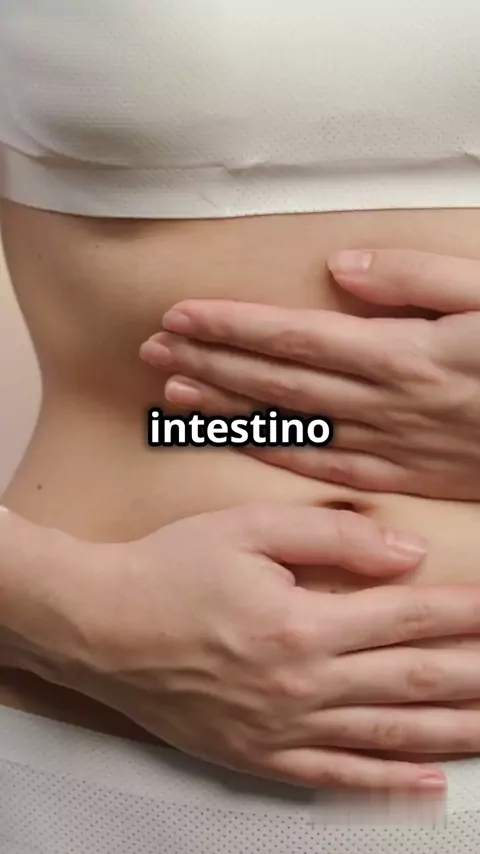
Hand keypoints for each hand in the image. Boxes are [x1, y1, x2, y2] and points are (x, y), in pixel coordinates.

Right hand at [13, 504, 479, 791]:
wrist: (100, 627)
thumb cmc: (168, 571)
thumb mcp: (248, 530)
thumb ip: (332, 536)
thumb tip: (403, 553)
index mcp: (301, 623)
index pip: (407, 618)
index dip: (464, 614)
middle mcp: (300, 684)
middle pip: (411, 682)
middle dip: (476, 675)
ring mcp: (281, 728)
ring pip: (387, 736)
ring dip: (453, 733)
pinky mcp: (257, 756)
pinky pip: (335, 777)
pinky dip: (387, 783)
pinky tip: (427, 784)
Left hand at [140, 249, 479, 498]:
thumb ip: (416, 280)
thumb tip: (339, 270)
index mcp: (402, 351)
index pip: (293, 336)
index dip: (231, 326)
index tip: (179, 315)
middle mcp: (384, 402)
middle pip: (277, 379)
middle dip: (211, 361)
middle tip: (153, 349)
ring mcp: (391, 445)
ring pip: (291, 425)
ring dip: (229, 409)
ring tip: (176, 393)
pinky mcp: (405, 476)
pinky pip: (329, 468)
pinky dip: (280, 455)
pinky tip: (242, 444)